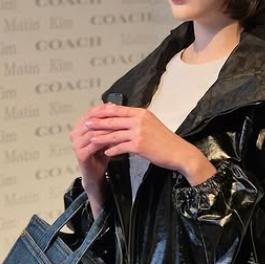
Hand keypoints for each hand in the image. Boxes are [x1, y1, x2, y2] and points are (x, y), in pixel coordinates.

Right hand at [69, 105, 111, 212]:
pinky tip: (114, 138)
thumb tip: (118, 110)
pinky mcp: (80, 154)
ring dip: (106, 128)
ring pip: (93, 131)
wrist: (95, 173)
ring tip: (119, 126)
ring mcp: (76, 144)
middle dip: (106, 117)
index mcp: (79, 127)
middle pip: (91, 120)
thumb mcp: (105, 136)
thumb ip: (107, 124)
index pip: (90, 112)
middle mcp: (75, 134)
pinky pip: (94, 143)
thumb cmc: (100, 154)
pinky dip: (105, 139)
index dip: (102, 108)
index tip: (115, 106)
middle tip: (119, 115)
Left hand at [82, 103, 216, 185]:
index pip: (118, 110)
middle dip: (98, 123)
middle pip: (113, 120)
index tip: (93, 114)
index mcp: (141, 113)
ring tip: (91, 139)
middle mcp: (139, 120)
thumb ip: (137, 120)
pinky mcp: (139, 145)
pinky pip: (121, 147)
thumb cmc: (165, 140)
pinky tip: (106, 153)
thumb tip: (122, 119)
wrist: (178, 152)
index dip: (103, 112)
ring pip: (114, 134)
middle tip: (86, 124)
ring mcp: (139, 132)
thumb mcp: (151, 124)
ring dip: (101, 137)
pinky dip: (112, 150)